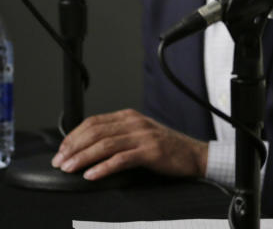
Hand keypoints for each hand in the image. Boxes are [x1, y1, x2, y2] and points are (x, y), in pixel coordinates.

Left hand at [51, 109, 207, 179]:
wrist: (195, 155)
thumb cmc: (166, 148)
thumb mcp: (140, 135)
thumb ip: (119, 135)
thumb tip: (87, 147)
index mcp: (130, 116)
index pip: (94, 122)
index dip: (74, 136)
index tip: (61, 150)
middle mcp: (136, 123)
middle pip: (96, 132)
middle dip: (73, 148)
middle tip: (60, 162)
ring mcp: (144, 136)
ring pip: (105, 144)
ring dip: (83, 157)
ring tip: (70, 168)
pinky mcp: (151, 151)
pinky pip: (122, 159)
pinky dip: (104, 167)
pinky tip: (92, 175)